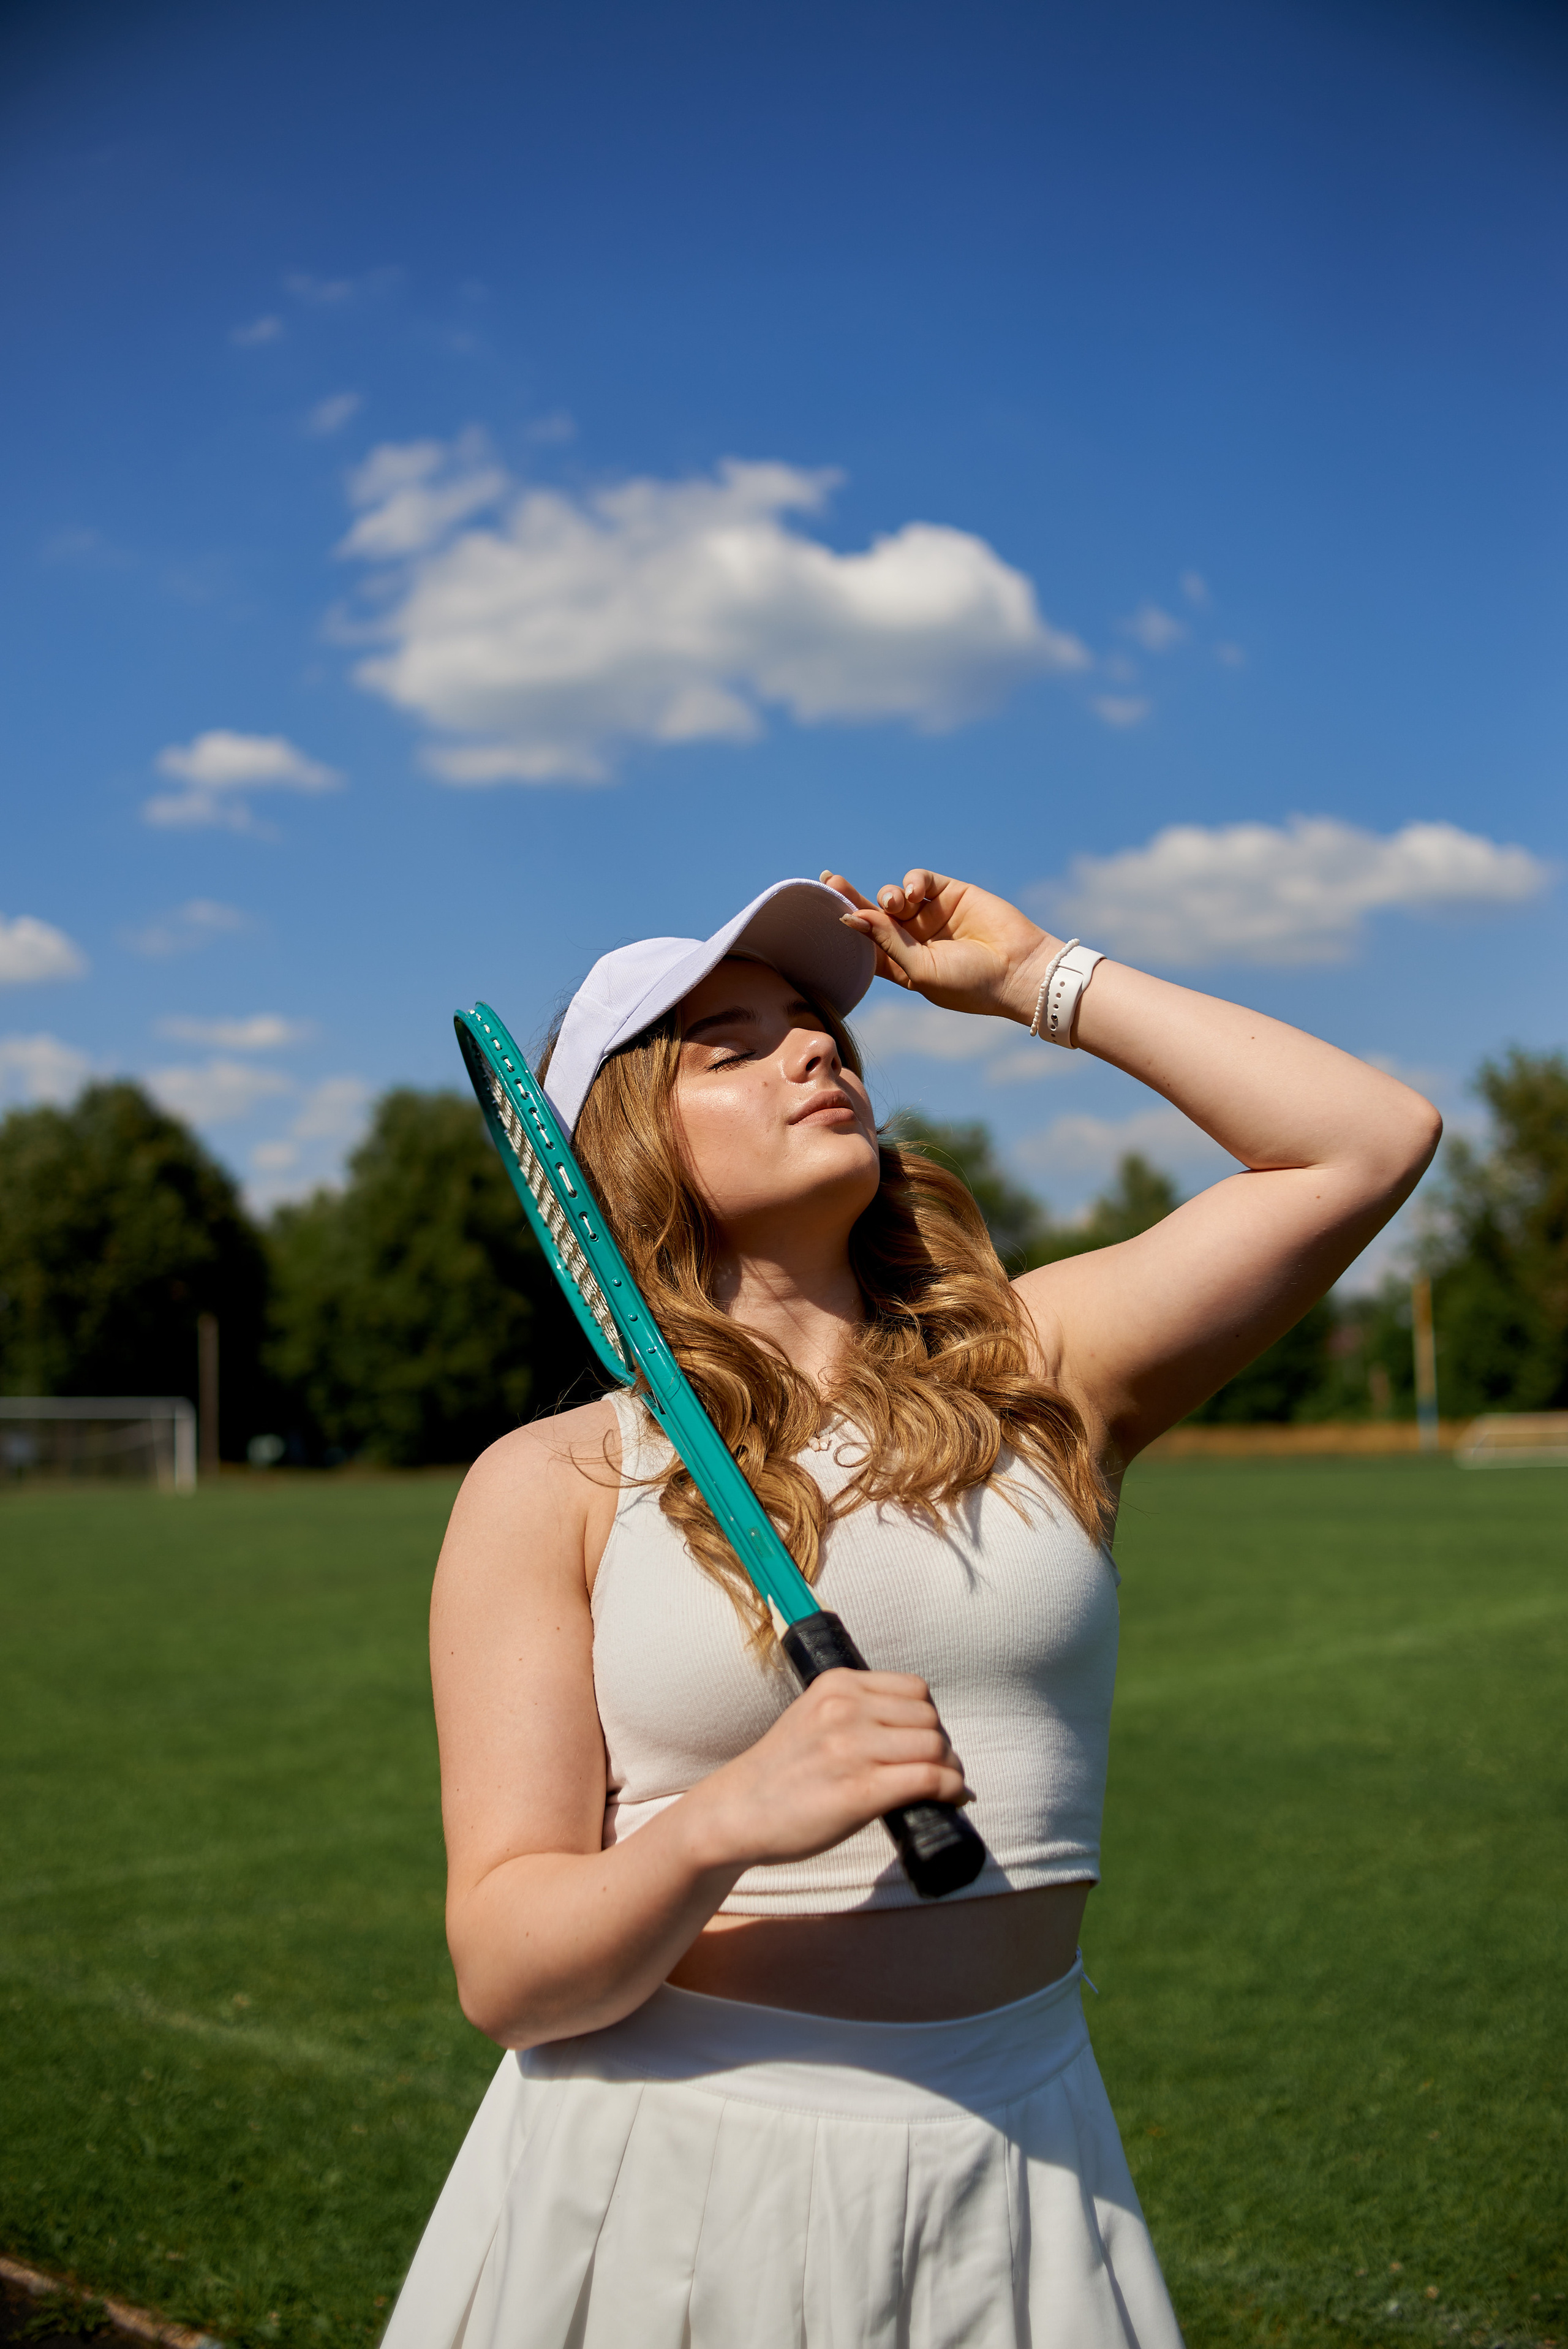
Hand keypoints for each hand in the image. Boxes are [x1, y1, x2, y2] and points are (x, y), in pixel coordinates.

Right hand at [682, 1669, 970, 1871]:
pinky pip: (929, 1779)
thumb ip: (855, 1711)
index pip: (915, 1689)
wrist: (737, 1812)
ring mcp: (853, 1749)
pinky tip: (950, 1798)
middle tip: (934, 1768)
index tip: (923, 1741)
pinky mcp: (861, 1791)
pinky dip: (951, 1788)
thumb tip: (915, 1728)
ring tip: (942, 1785)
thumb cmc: (779, 1771)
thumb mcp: (813, 1716)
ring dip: (949, 1768)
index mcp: (836, 1684)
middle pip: (929, 1718)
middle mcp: (845, 1709)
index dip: (927, 1718)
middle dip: (940, 1744)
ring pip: (935, 1746)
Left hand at [820, 867, 1057, 1023]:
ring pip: (895, 896)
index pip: (865, 944)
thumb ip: (887, 942)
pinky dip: (913, 881)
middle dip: (853, 898)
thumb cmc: (969, 984)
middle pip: (873, 915)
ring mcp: (932, 915)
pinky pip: (922, 880)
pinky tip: (917, 892)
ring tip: (897, 904)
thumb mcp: (920, 970)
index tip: (824, 909)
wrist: (1019, 971)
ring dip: (888, 896)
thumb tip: (851, 917)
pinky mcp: (951, 894)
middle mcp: (914, 939)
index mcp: (902, 965)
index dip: (846, 927)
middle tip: (831, 881)